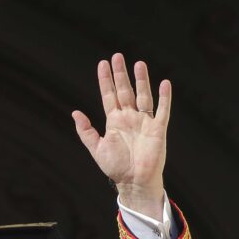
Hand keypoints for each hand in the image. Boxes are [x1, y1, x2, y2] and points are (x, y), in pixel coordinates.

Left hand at [72, 53, 170, 218]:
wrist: (133, 182)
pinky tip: (164, 83)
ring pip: (142, 96)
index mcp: (114, 122)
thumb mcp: (96, 148)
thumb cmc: (115, 167)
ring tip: (139, 63)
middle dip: (121, 74)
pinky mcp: (157, 129)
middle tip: (118, 56)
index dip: (106, 80)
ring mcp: (144, 122)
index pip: (109, 96)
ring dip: (141, 80)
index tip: (103, 64)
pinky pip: (162, 110)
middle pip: (125, 91)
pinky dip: (164, 97)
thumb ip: (86, 131)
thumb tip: (75, 112)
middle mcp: (129, 118)